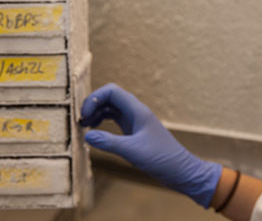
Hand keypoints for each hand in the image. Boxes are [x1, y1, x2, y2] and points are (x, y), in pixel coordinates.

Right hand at [80, 83, 221, 207]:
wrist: (181, 170)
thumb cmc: (161, 159)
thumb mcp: (132, 151)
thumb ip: (109, 142)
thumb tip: (87, 135)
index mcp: (137, 110)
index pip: (112, 91)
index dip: (94, 98)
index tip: (84, 115)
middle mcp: (136, 112)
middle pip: (110, 97)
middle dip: (93, 105)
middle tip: (81, 121)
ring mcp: (135, 121)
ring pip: (112, 108)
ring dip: (97, 113)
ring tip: (85, 126)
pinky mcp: (135, 131)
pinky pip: (115, 120)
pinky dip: (103, 123)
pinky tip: (96, 132)